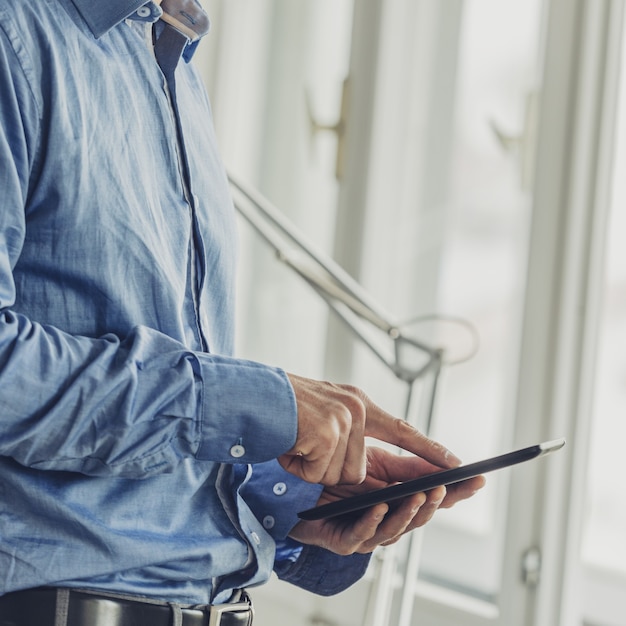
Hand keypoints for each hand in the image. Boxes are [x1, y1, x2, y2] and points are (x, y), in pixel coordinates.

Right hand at [278, 374, 461, 485]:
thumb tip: (362, 470)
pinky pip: (319, 473)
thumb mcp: (325, 411)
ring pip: (340, 476)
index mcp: (359, 402)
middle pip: (358, 470)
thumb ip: (350, 430)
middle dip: (331, 469)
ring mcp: (344, 421)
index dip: (430, 449)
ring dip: (314, 467)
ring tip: (298, 443)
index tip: (457, 465)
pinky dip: (301, 466)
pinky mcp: (328, 434)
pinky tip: (292, 445)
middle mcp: (357, 409)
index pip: (402, 430)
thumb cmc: (285, 407)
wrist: (253, 395)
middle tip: (309, 446)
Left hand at [288, 447, 485, 554]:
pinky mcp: (342, 538)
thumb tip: (443, 458)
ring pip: (395, 528)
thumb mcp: (374, 458)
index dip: (455, 488)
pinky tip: (381, 507)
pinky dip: (373, 522)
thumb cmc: (335, 471)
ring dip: (409, 512)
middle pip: (420, 514)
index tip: (478, 478)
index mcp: (397, 496)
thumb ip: (406, 461)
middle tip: (448, 487)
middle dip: (436, 502)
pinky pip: (360, 534)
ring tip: (419, 495)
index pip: (432, 494)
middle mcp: (386, 515)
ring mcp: (366, 529)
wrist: (292, 481)